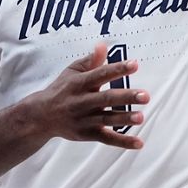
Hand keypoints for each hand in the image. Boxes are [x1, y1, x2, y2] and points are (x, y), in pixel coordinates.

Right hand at [31, 42, 149, 148]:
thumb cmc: (61, 89)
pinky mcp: (87, 134)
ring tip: (141, 117)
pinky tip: (139, 143)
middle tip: (145, 95)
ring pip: (106, 119)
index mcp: (79, 83)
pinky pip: (106, 138)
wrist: (41, 116)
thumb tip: (104, 45)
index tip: (135, 64)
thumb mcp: (72, 72)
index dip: (117, 69)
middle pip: (106, 99)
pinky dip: (122, 142)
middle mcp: (82, 102)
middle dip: (126, 97)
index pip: (100, 74)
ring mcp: (84, 119)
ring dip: (124, 118)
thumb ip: (90, 60)